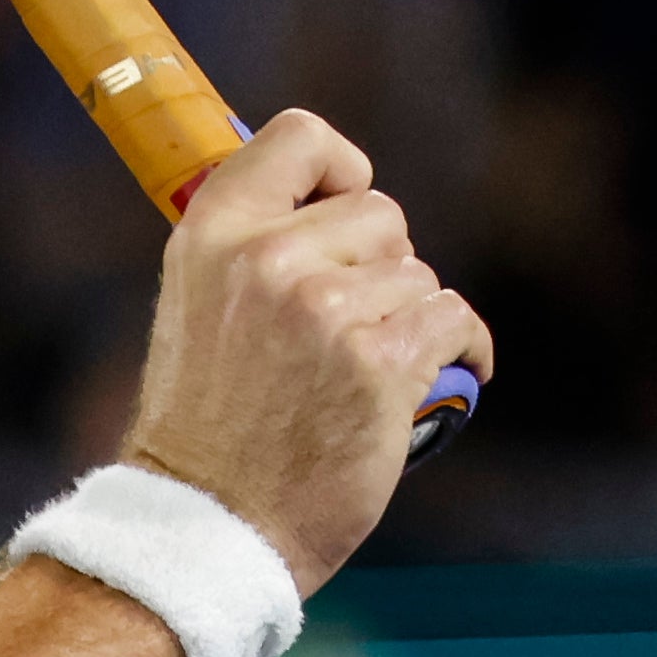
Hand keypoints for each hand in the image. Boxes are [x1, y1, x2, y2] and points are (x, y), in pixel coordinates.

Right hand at [127, 111, 499, 589]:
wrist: (208, 519)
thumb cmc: (207, 423)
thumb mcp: (197, 309)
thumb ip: (248, 251)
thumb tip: (323, 202)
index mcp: (211, 236)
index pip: (298, 137)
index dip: (339, 166)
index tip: (343, 201)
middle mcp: (265, 259)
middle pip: (381, 214)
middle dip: (382, 265)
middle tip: (350, 325)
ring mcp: (326, 309)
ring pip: (420, 277)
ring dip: (410, 320)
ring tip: (368, 371)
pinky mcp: (382, 361)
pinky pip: (455, 321)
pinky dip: (459, 353)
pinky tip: (433, 381)